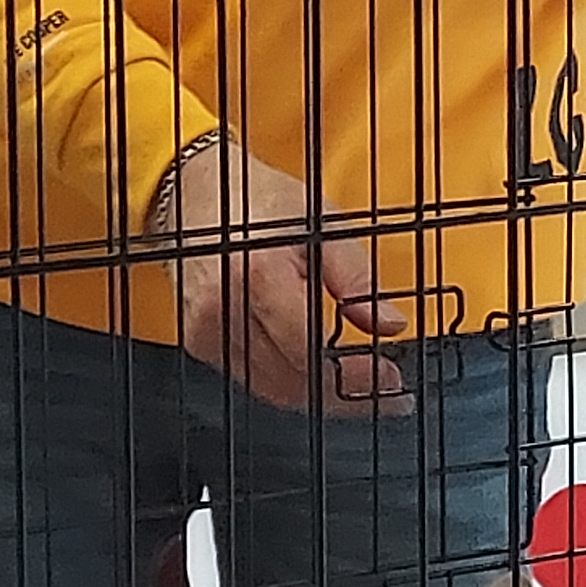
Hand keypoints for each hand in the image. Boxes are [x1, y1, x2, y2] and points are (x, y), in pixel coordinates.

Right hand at [162, 131, 412, 414]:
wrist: (195, 191)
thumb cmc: (259, 200)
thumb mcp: (323, 223)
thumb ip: (357, 278)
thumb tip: (389, 324)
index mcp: (258, 274)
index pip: (310, 351)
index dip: (354, 376)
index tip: (391, 381)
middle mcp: (225, 308)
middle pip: (293, 380)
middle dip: (346, 394)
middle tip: (385, 389)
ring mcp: (206, 330)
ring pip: (273, 389)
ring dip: (321, 395)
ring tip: (358, 385)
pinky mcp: (199, 341)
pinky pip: (252, 379)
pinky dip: (289, 382)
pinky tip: (317, 373)